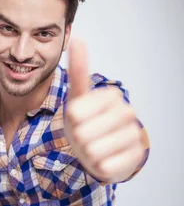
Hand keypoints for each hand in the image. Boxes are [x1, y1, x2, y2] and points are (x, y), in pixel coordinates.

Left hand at [64, 38, 144, 182]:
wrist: (99, 151)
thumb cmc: (85, 122)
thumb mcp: (76, 98)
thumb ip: (77, 70)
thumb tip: (78, 38)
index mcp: (111, 96)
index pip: (74, 112)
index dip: (70, 121)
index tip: (79, 119)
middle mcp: (127, 112)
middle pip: (83, 133)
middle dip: (79, 140)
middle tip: (86, 136)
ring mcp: (134, 135)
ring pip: (94, 150)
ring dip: (88, 154)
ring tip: (95, 148)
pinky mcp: (136, 157)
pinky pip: (104, 166)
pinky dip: (98, 167)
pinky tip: (105, 159)